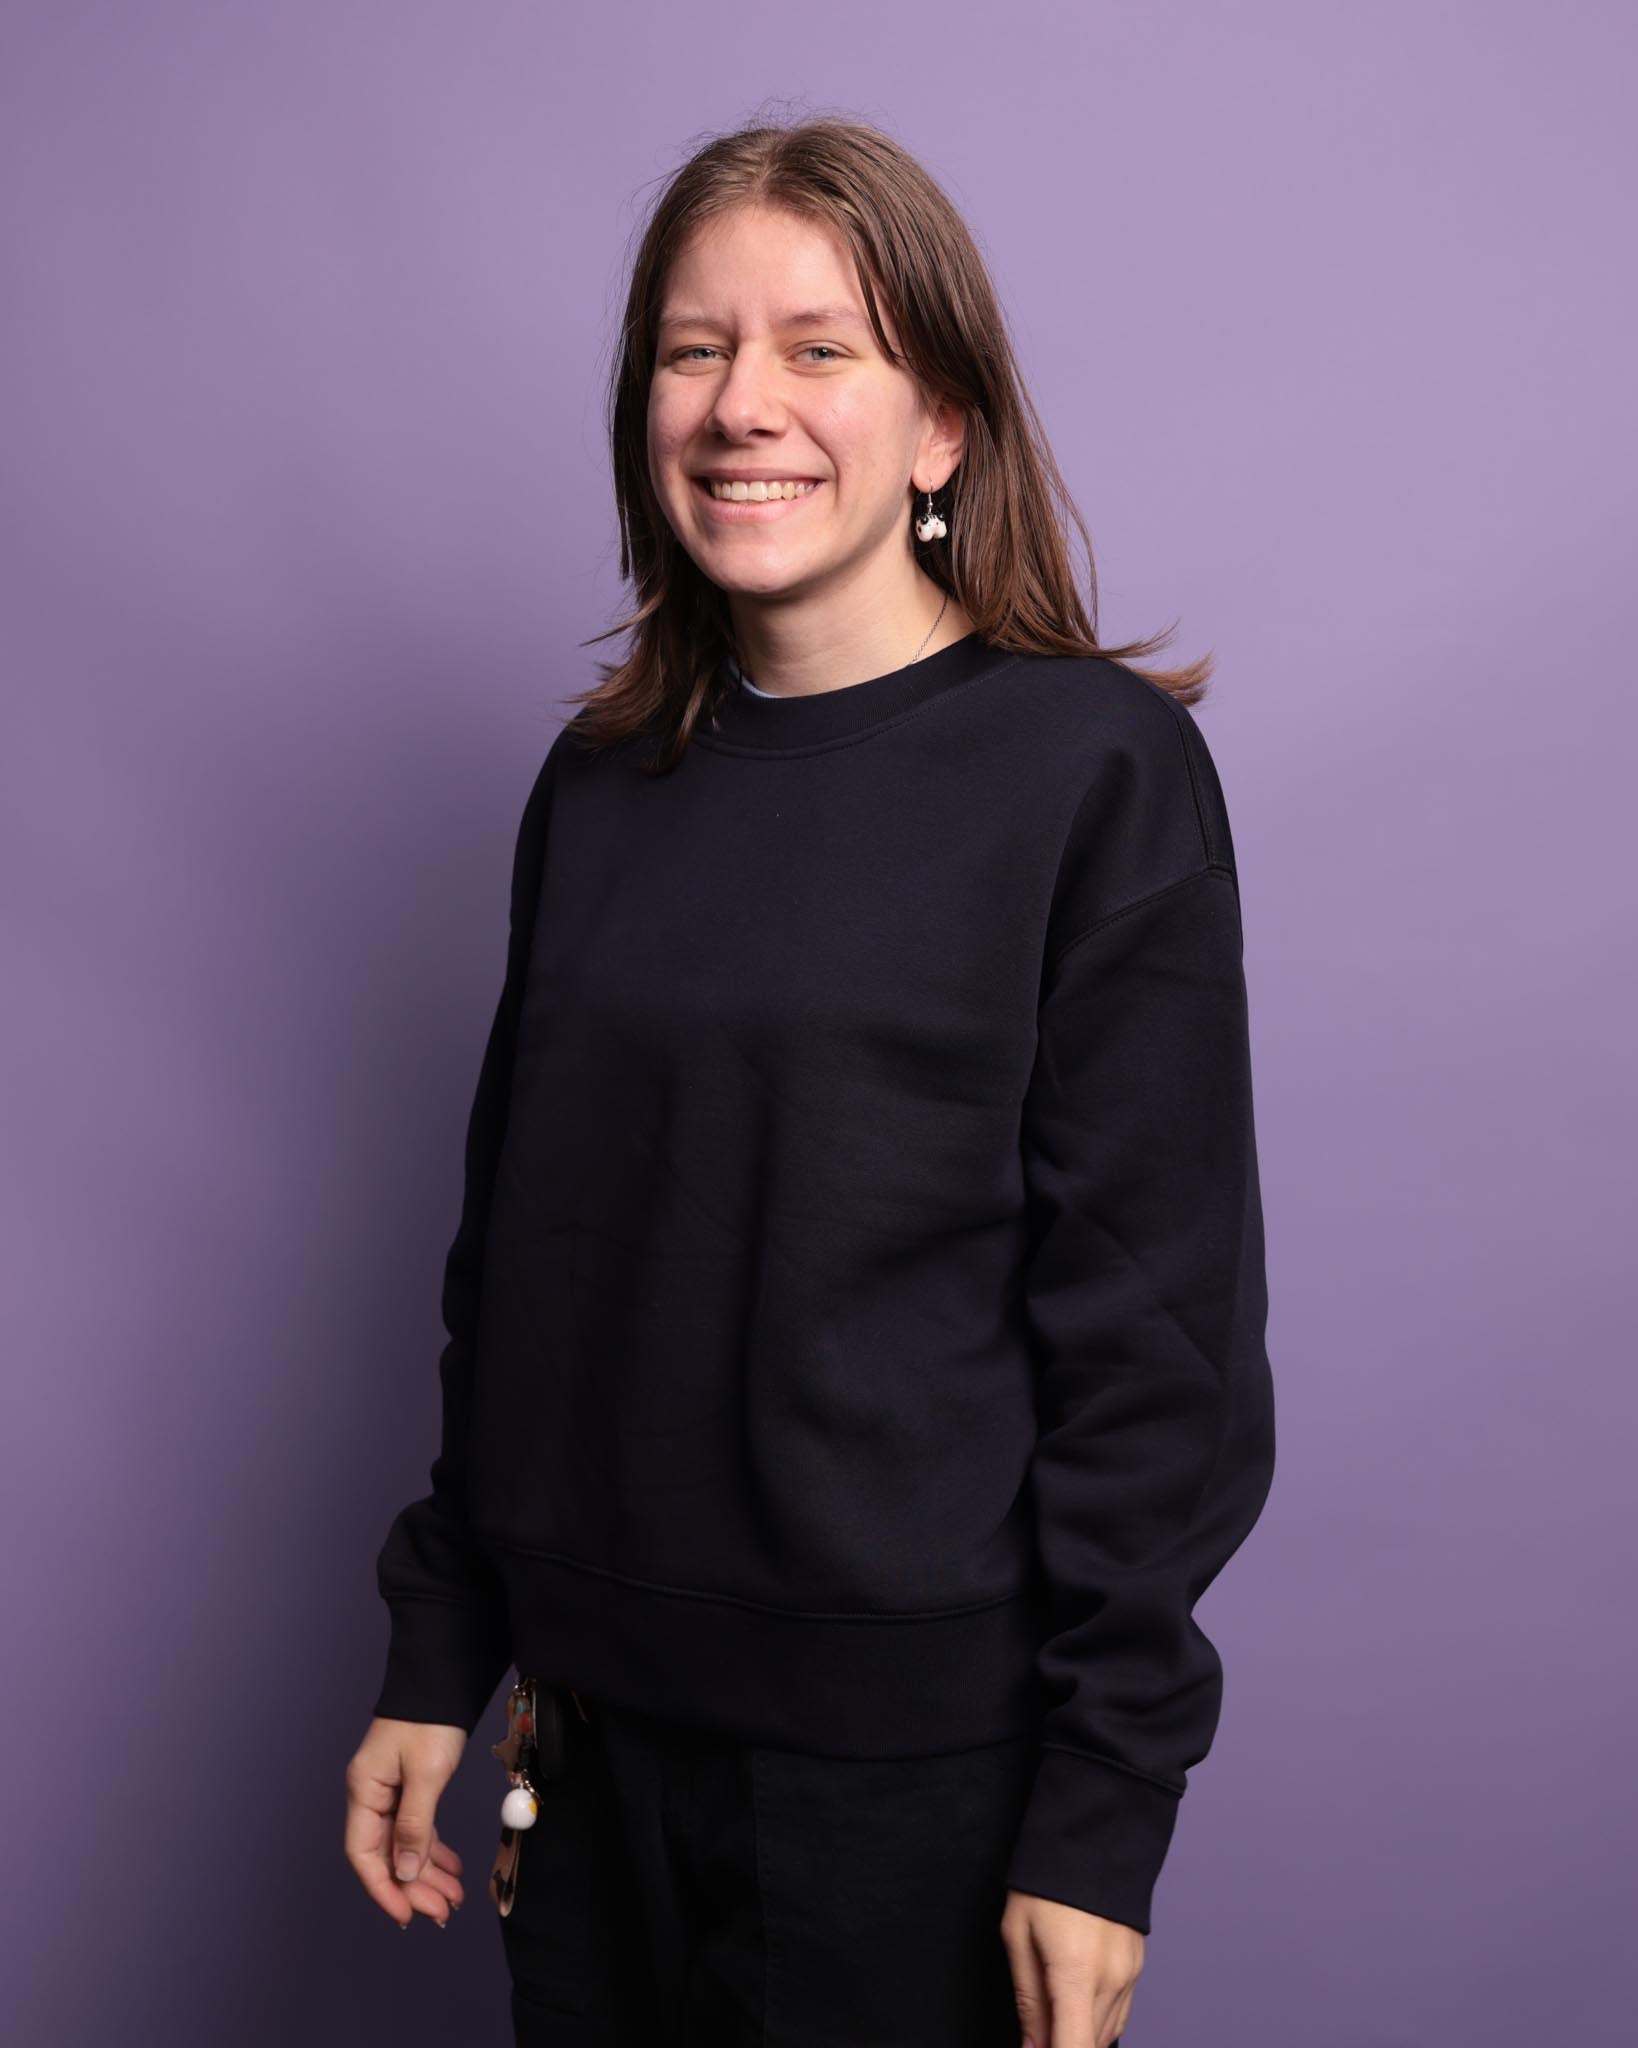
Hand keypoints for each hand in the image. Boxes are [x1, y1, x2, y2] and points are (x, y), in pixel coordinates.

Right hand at [344, 1715, 469, 1928]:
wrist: (442, 1681)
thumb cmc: (430, 1721)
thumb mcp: (426, 1774)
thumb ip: (415, 1825)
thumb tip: (406, 1872)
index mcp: (364, 1792)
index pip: (364, 1854)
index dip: (383, 1889)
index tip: (406, 1915)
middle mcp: (371, 1796)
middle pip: (385, 1855)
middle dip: (412, 1887)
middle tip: (441, 1913)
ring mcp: (389, 1793)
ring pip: (403, 1846)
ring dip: (426, 1874)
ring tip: (452, 1898)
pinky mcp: (408, 1788)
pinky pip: (416, 1830)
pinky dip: (433, 1850)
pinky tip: (451, 1868)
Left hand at [1000, 1888, 1143, 2047]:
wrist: (1092, 1837)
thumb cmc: (1046, 1882)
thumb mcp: (1018, 1936)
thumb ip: (1028, 2000)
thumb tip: (1032, 2047)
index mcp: (1076, 1974)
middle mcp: (1111, 1981)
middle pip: (1089, 2044)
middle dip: (1059, 2041)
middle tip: (1035, 2024)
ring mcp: (1130, 1975)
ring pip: (1105, 2033)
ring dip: (1078, 2031)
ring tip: (1051, 2001)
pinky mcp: (1138, 1968)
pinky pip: (1119, 2013)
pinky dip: (1096, 2019)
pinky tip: (1077, 2000)